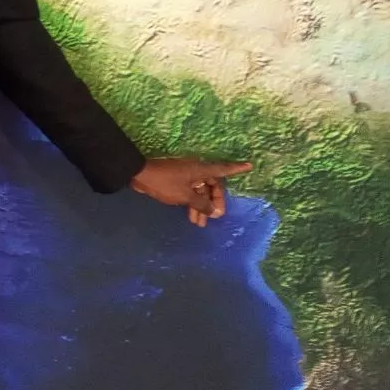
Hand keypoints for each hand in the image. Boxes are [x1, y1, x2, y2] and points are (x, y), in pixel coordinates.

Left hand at [129, 156, 251, 227]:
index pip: (224, 169)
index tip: (250, 166)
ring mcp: (187, 175)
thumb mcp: (185, 196)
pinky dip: (192, 203)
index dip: (237, 168)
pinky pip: (191, 192)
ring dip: (201, 206)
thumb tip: (215, 211)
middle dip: (214, 202)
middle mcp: (196, 170)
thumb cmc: (165, 183)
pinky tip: (191, 216)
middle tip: (214, 217)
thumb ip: (201, 204)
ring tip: (199, 223)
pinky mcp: (177, 181)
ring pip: (200, 191)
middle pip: (212, 185)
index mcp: (201, 170)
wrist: (140, 175)